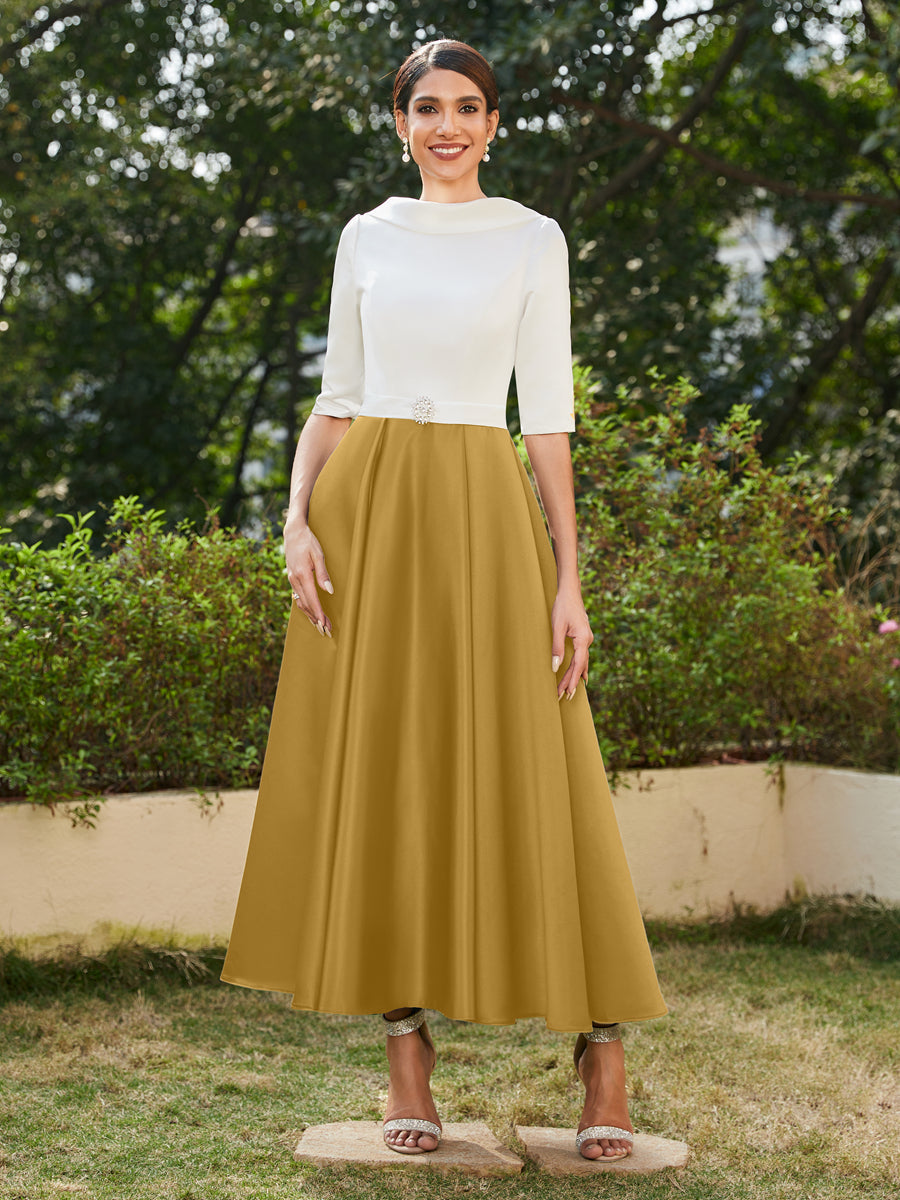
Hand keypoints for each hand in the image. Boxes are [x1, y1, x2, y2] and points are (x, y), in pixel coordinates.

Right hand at [284, 520, 333, 635]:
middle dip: (316, 618)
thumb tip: (329, 591)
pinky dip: (304, 607)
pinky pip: (298, 597)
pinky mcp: (292, 578)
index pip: (312, 599)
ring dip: (310, 615)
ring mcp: (291, 580)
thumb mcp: (319, 555)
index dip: (318, 613)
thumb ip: (323, 574)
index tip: (324, 624)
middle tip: (326, 630)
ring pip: (300, 602)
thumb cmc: (308, 542)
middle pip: (306, 604)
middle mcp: (294, 580)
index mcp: (302, 575)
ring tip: (319, 626)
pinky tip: (309, 613)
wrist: (293, 533)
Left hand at [550, 586, 592, 699]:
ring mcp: (587, 640)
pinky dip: (579, 667)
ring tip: (568, 691)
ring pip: (581, 662)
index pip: (578, 665)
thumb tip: (555, 668)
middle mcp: (588, 641)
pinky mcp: (583, 638)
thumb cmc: (563, 607)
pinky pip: (582, 657)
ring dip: (574, 676)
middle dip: (572, 681)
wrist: (570, 592)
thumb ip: (557, 648)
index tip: (568, 692)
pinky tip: (579, 676)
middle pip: (580, 666)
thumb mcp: (557, 628)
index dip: (573, 680)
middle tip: (564, 697)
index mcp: (583, 639)